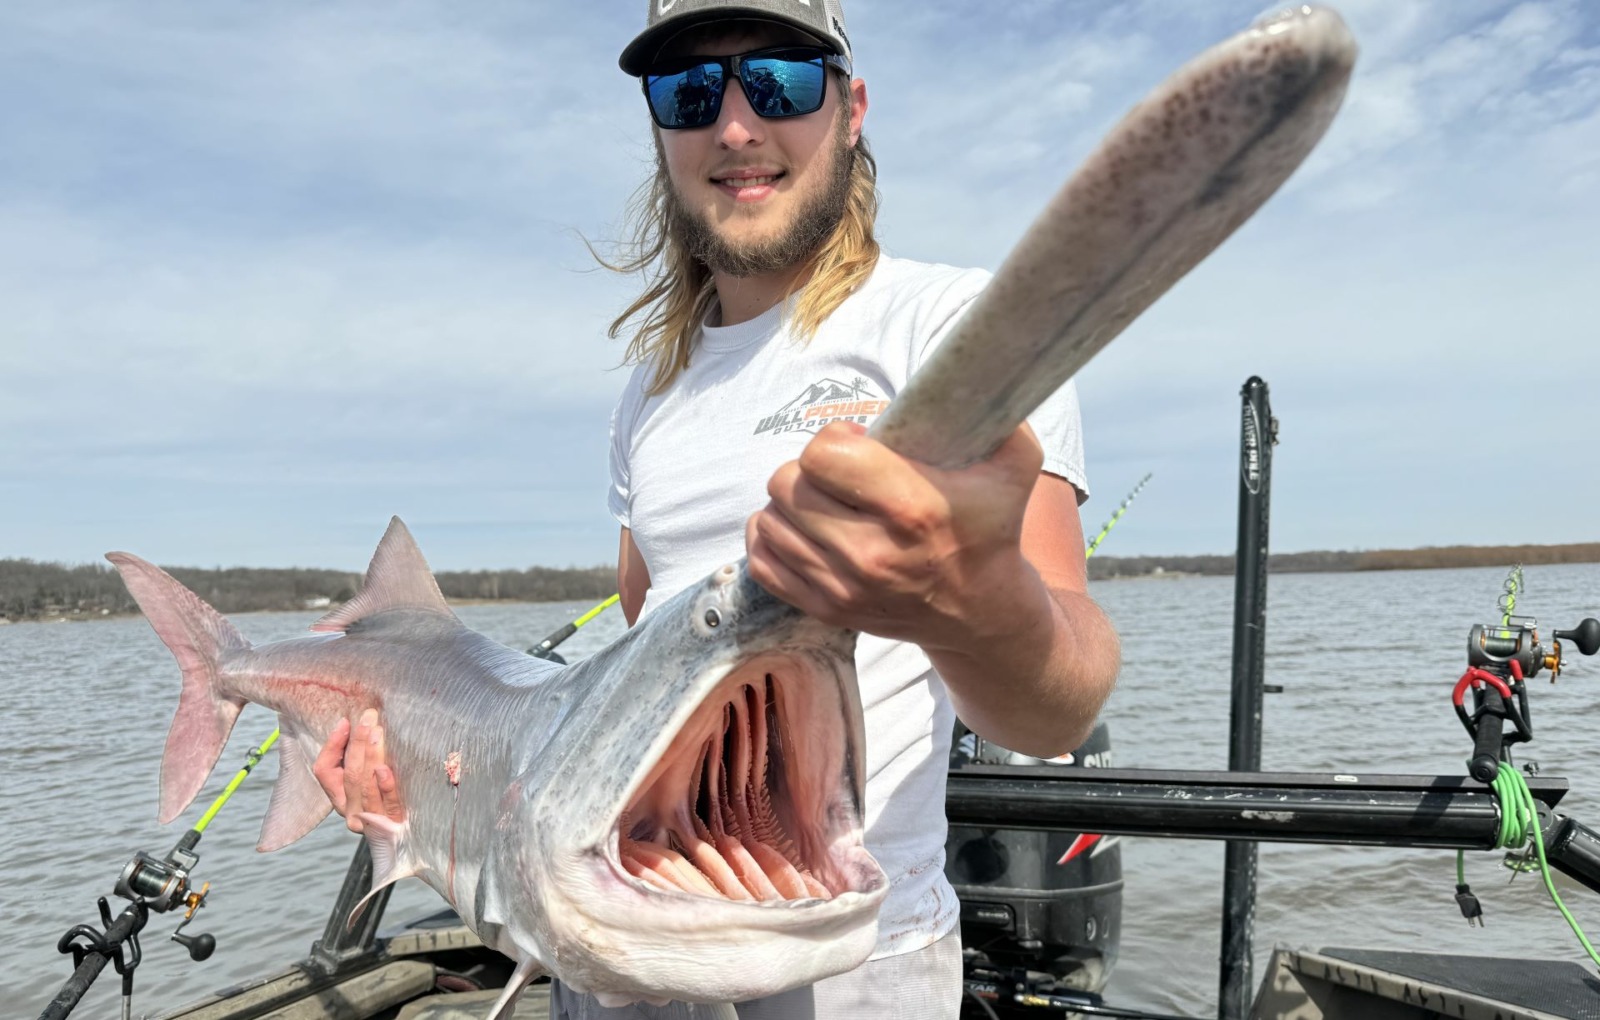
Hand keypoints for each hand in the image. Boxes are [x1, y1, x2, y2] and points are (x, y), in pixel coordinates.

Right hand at [312, 709, 405, 832]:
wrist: (407, 833)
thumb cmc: (383, 793)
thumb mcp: (361, 773)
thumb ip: (348, 751)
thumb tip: (345, 723)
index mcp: (338, 797)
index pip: (324, 771)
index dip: (334, 745)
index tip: (348, 721)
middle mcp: (350, 811)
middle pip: (350, 775)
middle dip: (359, 743)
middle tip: (369, 718)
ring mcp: (371, 821)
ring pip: (366, 786)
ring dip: (371, 757)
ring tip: (377, 733)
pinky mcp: (392, 824)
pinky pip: (389, 804)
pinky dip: (386, 786)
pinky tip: (385, 769)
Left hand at [745, 420, 1044, 651]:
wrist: (981, 610)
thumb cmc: (991, 524)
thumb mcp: (1012, 461)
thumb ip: (990, 409)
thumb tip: (957, 374)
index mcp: (913, 509)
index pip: (823, 455)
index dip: (834, 438)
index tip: (858, 443)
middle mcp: (872, 554)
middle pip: (787, 486)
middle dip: (808, 469)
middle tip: (838, 474)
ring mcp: (844, 588)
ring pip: (769, 522)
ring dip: (792, 504)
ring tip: (825, 502)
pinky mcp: (826, 610)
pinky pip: (762, 562)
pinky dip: (774, 539)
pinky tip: (804, 529)